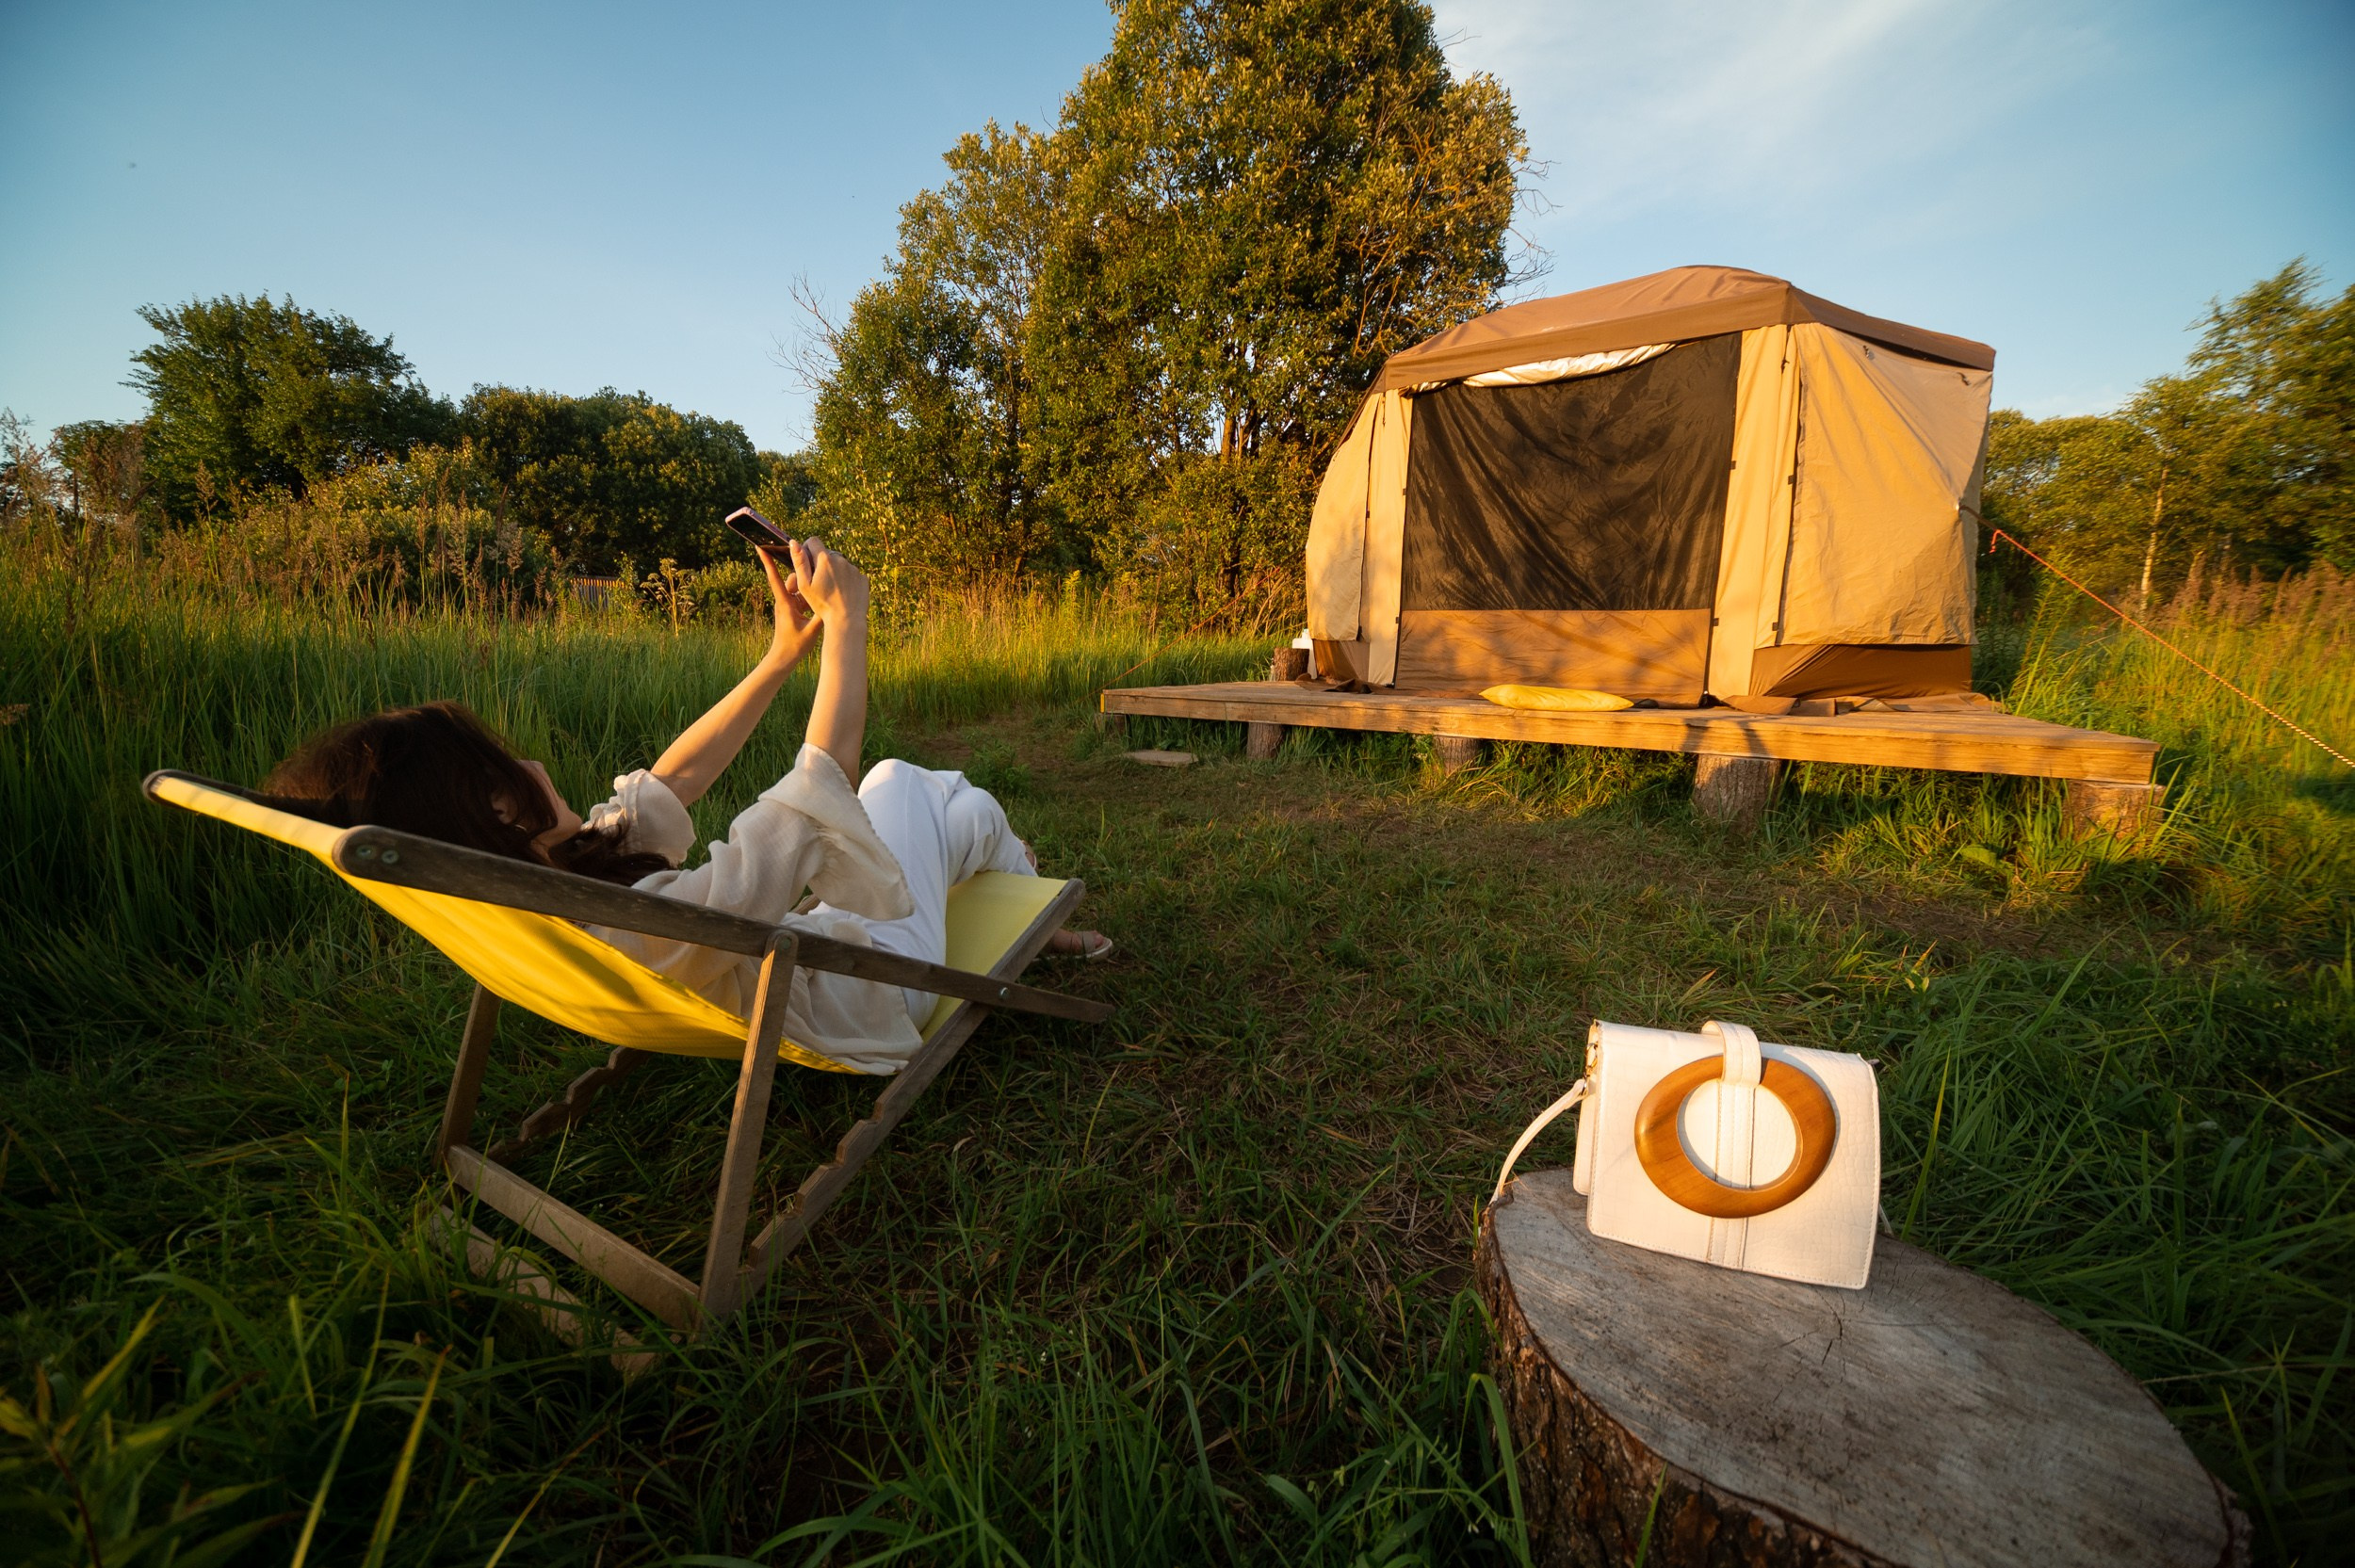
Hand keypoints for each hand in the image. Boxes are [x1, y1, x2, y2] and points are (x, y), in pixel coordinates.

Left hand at [756, 545, 813, 659]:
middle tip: (809, 560)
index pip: (775, 578)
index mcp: (785, 603)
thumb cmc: (795, 645)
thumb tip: (832, 602)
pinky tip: (819, 598)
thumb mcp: (812, 630)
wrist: (784, 657)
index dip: (767, 561)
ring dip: (807, 586)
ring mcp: (788, 605)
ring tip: (819, 584)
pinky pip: (801, 596)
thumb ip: (821, 615)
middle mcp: (784, 601)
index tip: (760, 546)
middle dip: (800, 572)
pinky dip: (809, 595)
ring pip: (798, 587)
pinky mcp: (793, 609)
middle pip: (792, 579)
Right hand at [787, 536, 869, 627]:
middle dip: (821, 563)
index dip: (807, 549)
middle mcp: (841, 559)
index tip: (806, 562)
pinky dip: (846, 580)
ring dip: (834, 571)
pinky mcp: (862, 577)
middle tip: (818, 582)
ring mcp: (853, 568)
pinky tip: (843, 594)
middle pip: (827, 553)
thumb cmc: (822, 604)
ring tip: (831, 590)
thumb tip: (794, 542)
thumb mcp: (805, 584)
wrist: (846, 620)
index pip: (813, 541)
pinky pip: (851, 574)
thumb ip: (799, 562)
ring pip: (840, 564)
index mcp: (825, 559)